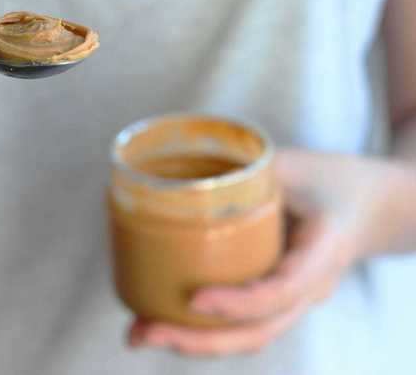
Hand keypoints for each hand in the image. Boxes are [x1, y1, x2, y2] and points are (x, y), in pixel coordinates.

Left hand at [128, 149, 381, 355]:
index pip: (283, 290)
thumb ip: (248, 166)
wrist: (368, 207)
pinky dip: (199, 327)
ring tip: (138, 333)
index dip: (239, 301)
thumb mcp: (296, 165)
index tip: (196, 299)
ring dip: (190, 341)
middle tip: (143, 332)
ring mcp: (290, 299)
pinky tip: (159, 317)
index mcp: (322, 253)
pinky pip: (238, 323)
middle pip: (257, 332)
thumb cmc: (330, 181)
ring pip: (245, 336)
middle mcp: (308, 288)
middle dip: (197, 340)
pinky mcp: (272, 296)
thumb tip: (181, 171)